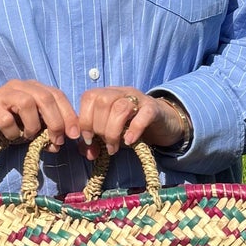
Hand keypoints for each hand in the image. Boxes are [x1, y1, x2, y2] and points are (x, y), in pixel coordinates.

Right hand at [0, 80, 80, 147]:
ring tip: (29, 137)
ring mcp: (3, 94)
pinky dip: (13, 133)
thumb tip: (57, 145)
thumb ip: (45, 134)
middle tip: (56, 140)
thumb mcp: (30, 128)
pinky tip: (11, 137)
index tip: (75, 135)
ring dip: (33, 126)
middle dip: (55, 121)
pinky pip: (6, 119)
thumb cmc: (7, 123)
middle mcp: (20, 86)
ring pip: (27, 104)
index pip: (57, 95)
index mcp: (34, 88)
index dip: (69, 114)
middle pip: (45, 97)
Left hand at [77, 85, 191, 158]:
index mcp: (107, 94)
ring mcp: (138, 98)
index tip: (88, 139)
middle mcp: (121, 92)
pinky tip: (130, 141)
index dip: (84, 119)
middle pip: (103, 102)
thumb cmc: (131, 127)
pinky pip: (144, 114)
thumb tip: (88, 153)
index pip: (89, 97)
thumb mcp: (110, 134)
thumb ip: (95, 143)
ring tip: (114, 147)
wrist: (162, 124)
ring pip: (121, 107)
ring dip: (113, 131)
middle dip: (99, 127)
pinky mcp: (154, 108)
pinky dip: (134, 129)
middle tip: (105, 144)